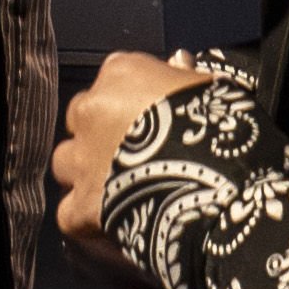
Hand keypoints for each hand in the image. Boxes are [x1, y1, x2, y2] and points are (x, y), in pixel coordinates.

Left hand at [51, 50, 206, 288]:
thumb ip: (185, 76)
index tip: (149, 118)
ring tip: (117, 189)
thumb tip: (179, 63)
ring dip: (85, 175)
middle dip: (98, 135)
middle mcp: (92, 110)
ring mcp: (82, 159)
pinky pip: (69, 212)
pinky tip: (110, 225)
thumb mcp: (213, 88)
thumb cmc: (222, 131)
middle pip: (80, 119)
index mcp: (123, 74)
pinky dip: (86, 221)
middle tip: (131, 155)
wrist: (219, 185)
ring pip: (66, 163)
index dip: (129, 102)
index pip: (112, 78)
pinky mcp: (81, 205)